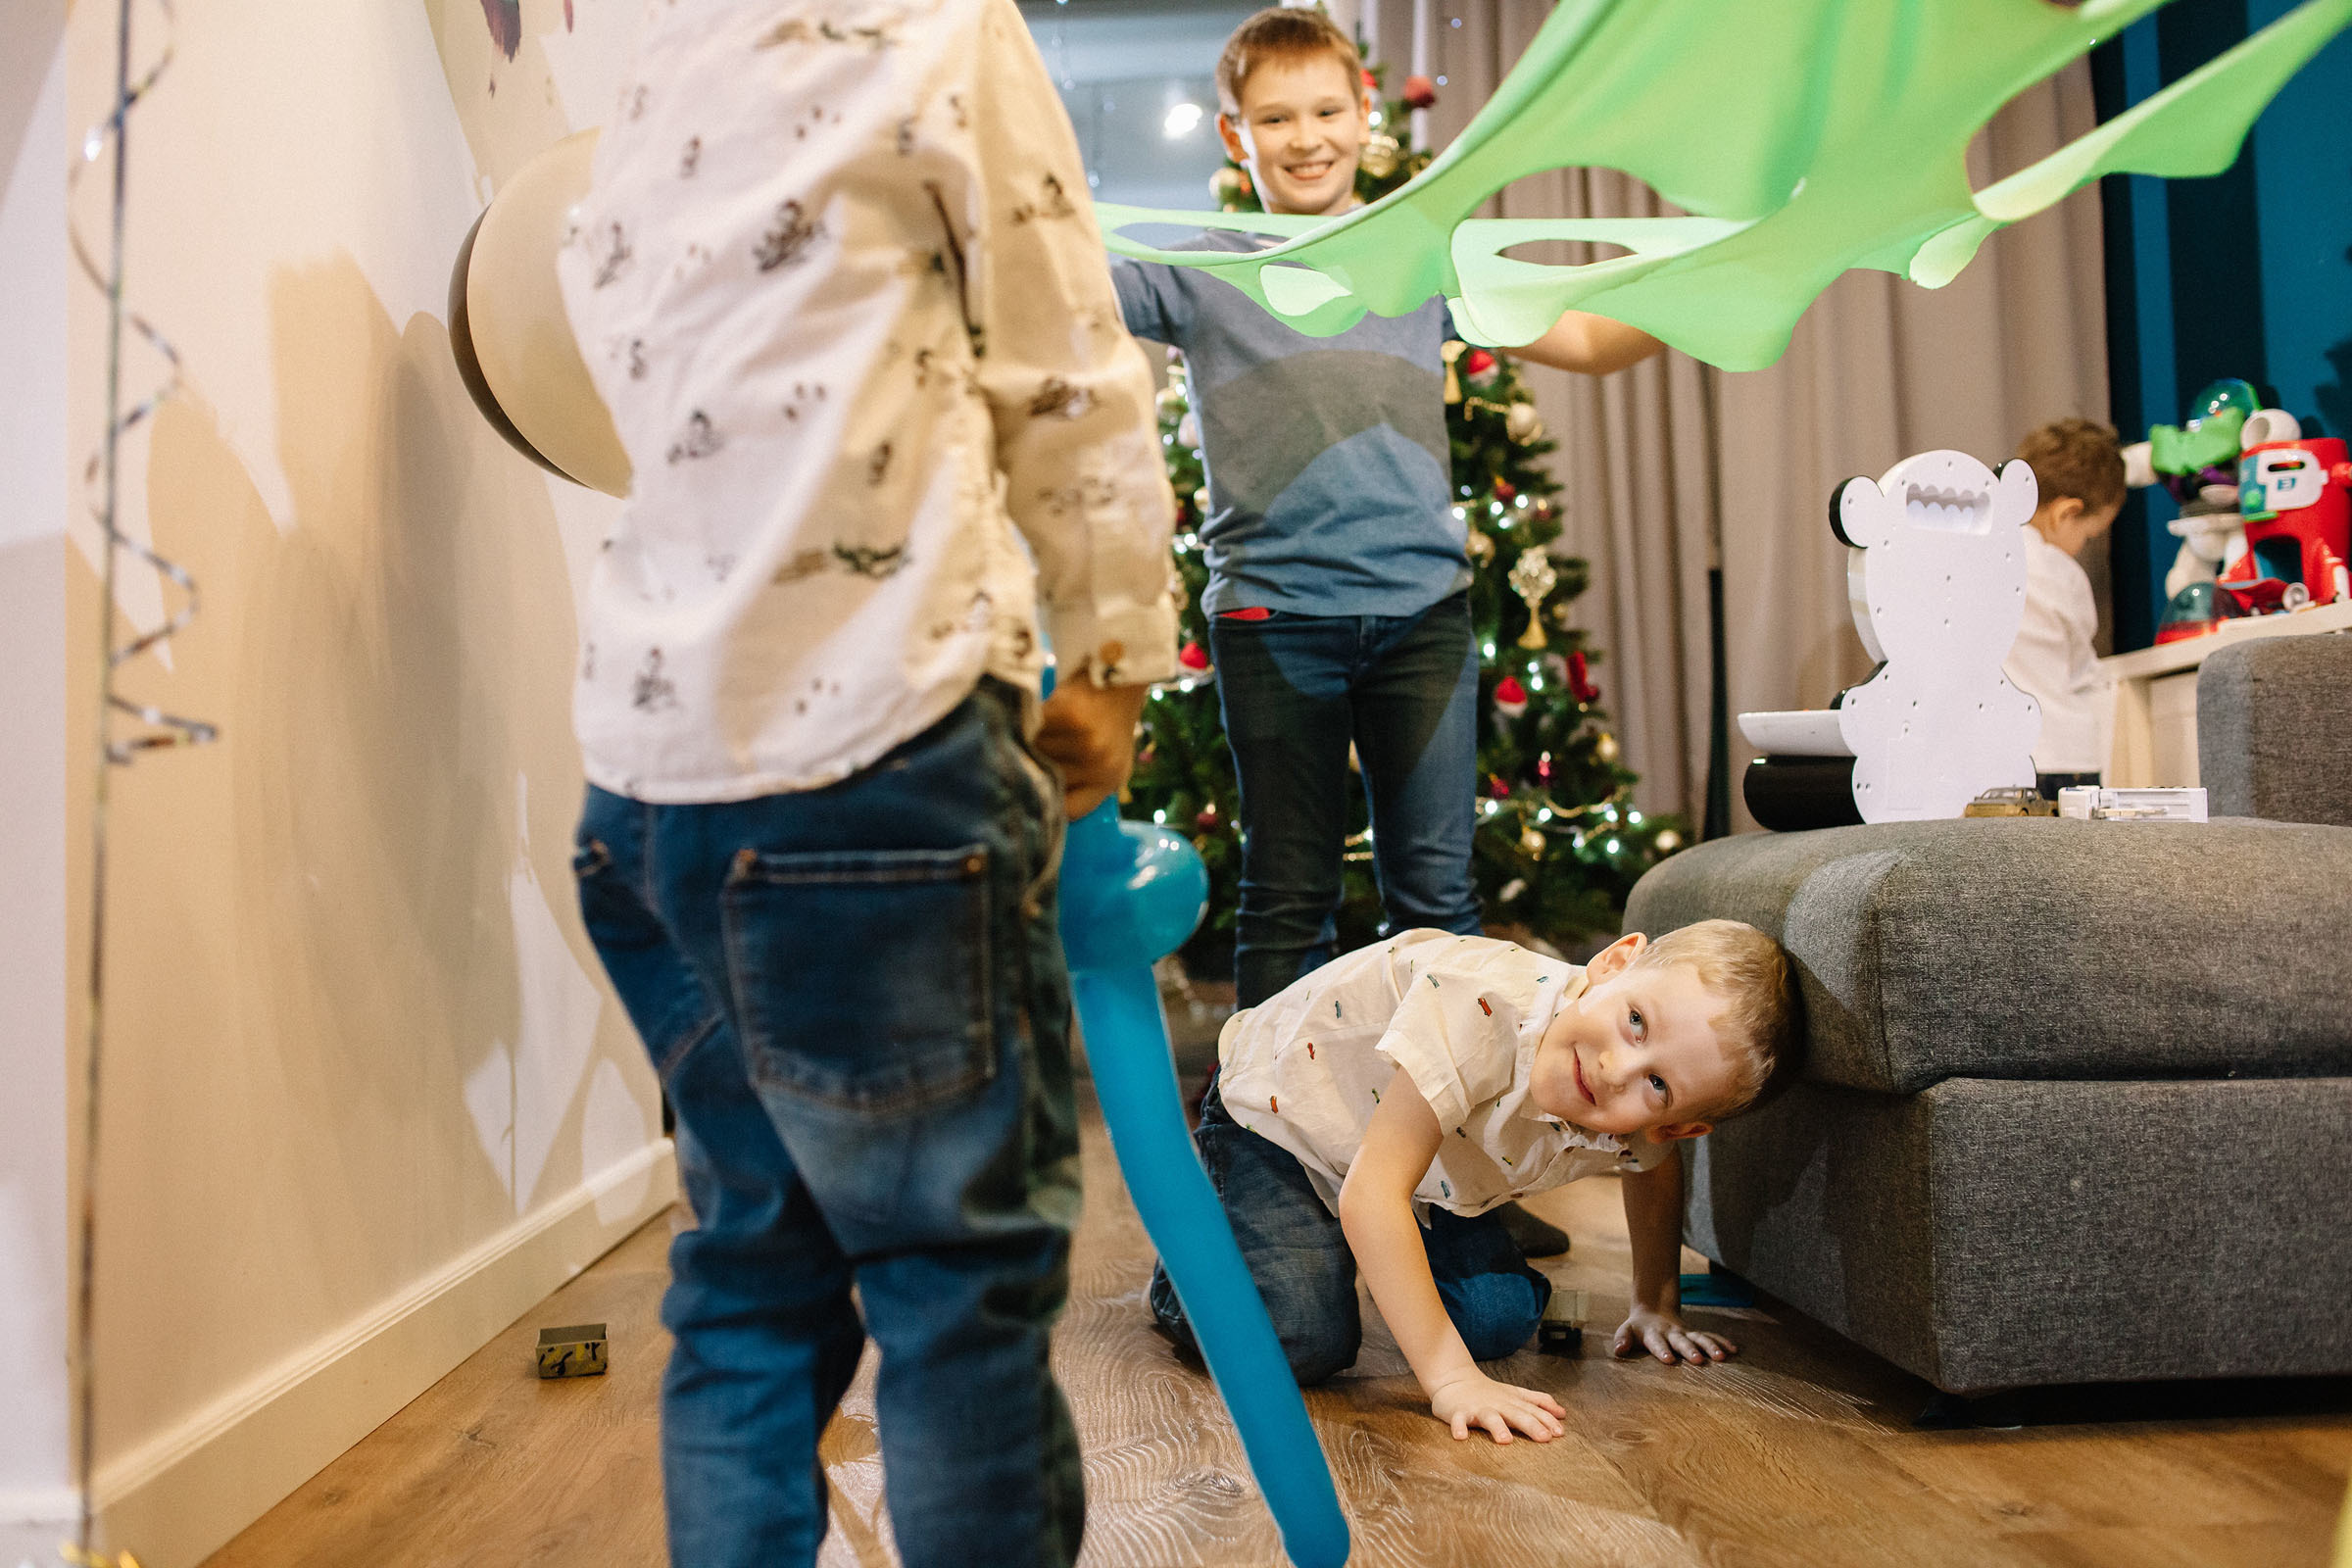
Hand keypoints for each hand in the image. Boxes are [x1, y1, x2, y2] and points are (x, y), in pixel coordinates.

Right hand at [1033, 674, 1148, 817]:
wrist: (1121, 671)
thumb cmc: (1110, 716)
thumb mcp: (1108, 756)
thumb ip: (1084, 780)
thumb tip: (1044, 801)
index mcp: (1110, 780)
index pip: (1069, 810)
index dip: (1047, 805)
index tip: (1033, 796)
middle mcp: (1101, 765)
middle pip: (1048, 779)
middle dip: (1037, 766)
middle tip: (1029, 754)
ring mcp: (1086, 741)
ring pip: (1037, 752)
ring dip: (1032, 741)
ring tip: (1043, 727)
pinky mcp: (1070, 716)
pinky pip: (1034, 728)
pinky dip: (1032, 720)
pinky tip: (1040, 711)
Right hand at [1427, 1370, 1564, 1444]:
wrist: (1454, 1379)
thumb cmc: (1488, 1391)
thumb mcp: (1516, 1394)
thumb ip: (1539, 1402)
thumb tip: (1563, 1413)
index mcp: (1512, 1402)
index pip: (1533, 1411)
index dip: (1547, 1421)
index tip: (1560, 1433)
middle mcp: (1498, 1405)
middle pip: (1516, 1415)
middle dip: (1531, 1425)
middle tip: (1544, 1438)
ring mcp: (1478, 1408)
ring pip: (1489, 1418)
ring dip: (1497, 1427)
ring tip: (1505, 1440)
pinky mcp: (1458, 1412)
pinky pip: (1458, 1420)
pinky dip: (1458, 1427)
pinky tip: (1461, 1436)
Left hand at [1611, 1306, 1735, 1365]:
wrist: (1653, 1311)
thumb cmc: (1638, 1329)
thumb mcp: (1626, 1331)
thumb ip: (1622, 1339)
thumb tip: (1618, 1350)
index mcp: (1654, 1334)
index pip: (1657, 1343)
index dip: (1662, 1350)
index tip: (1669, 1360)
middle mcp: (1672, 1333)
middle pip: (1682, 1341)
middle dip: (1690, 1350)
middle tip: (1698, 1361)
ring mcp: (1686, 1333)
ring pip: (1700, 1338)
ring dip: (1711, 1346)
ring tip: (1722, 1358)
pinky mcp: (1696, 1334)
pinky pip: (1711, 1336)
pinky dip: (1722, 1342)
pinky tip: (1734, 1350)